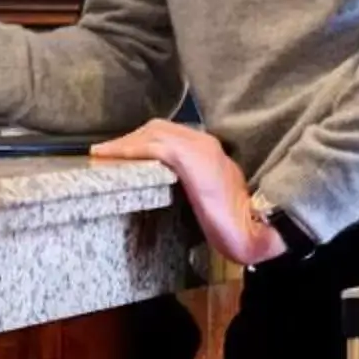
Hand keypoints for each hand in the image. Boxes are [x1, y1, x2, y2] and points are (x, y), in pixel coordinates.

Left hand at [88, 120, 285, 268]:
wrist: (255, 230)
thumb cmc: (235, 222)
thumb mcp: (210, 195)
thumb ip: (191, 184)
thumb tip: (165, 185)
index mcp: (210, 150)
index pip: (169, 134)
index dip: (142, 139)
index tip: (122, 150)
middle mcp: (205, 142)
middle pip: (157, 128)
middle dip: (130, 138)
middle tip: (106, 152)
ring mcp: (200, 148)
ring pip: (153, 134)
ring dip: (125, 142)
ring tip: (103, 153)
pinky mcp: (192, 159)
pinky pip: (154, 148)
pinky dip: (130, 150)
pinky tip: (111, 157)